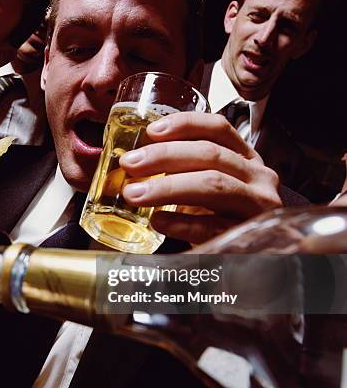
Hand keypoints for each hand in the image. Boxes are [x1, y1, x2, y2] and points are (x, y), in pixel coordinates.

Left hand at [120, 112, 281, 243]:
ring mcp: (258, 207)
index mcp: (245, 158)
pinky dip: (182, 223)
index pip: (218, 129)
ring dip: (168, 187)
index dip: (185, 125)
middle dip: (164, 156)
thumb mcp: (209, 188)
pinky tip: (158, 222)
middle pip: (210, 155)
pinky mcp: (249, 237)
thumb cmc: (223, 218)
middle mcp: (257, 177)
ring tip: (134, 193)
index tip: (152, 130)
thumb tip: (132, 165)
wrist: (255, 262)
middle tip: (130, 164)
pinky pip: (212, 226)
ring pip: (213, 185)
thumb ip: (182, 171)